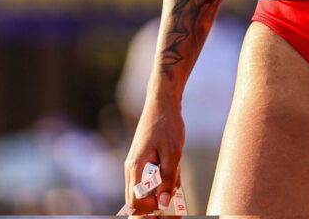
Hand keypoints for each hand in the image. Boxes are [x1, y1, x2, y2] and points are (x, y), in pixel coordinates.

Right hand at [123, 95, 185, 213]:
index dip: (149, 206)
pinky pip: (150, 176)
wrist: (163, 101)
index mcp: (135, 166)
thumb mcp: (173, 153)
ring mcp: (137, 162)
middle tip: (173, 188)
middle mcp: (132, 166)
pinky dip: (162, 176)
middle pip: (137, 196)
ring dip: (162, 185)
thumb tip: (164, 203)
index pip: (133, 200)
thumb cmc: (167, 124)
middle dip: (156, 198)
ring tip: (177, 171)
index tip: (166, 199)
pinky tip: (175, 166)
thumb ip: (168, 179)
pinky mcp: (143, 157)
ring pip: (146, 186)